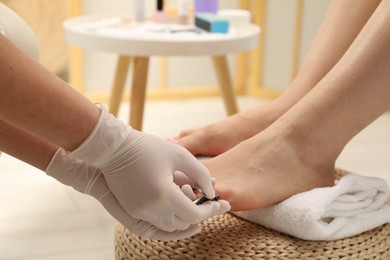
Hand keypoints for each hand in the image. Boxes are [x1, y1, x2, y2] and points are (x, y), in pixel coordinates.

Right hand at [69, 105, 230, 231]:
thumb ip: (201, 174)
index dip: (211, 210)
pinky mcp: (132, 211)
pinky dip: (170, 216)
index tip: (220, 202)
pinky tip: (177, 201)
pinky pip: (156, 223)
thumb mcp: (180, 155)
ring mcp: (139, 212)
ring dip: (184, 216)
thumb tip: (212, 191)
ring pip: (170, 226)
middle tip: (207, 199)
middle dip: (199, 213)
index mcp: (164, 195)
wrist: (113, 148)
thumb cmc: (148, 148)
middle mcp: (150, 209)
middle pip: (184, 223)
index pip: (194, 214)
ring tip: (190, 195)